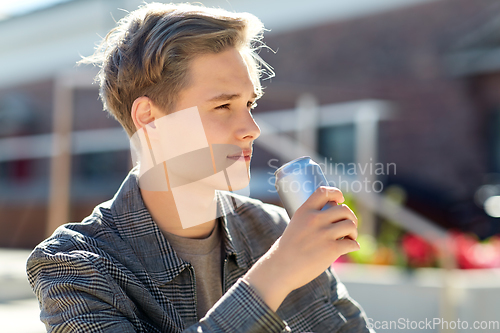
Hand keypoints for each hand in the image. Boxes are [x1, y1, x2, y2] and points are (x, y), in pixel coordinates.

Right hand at [243, 186, 359, 310]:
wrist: (280, 269)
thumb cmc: (287, 250)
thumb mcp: (295, 226)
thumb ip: (310, 219)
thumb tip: (332, 216)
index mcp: (304, 211)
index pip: (324, 192)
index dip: (336, 193)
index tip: (340, 199)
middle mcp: (315, 220)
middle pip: (343, 209)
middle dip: (350, 217)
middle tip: (349, 226)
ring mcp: (324, 234)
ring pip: (350, 225)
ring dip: (353, 232)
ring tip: (350, 238)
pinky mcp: (331, 249)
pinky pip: (352, 243)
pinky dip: (354, 245)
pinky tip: (351, 247)